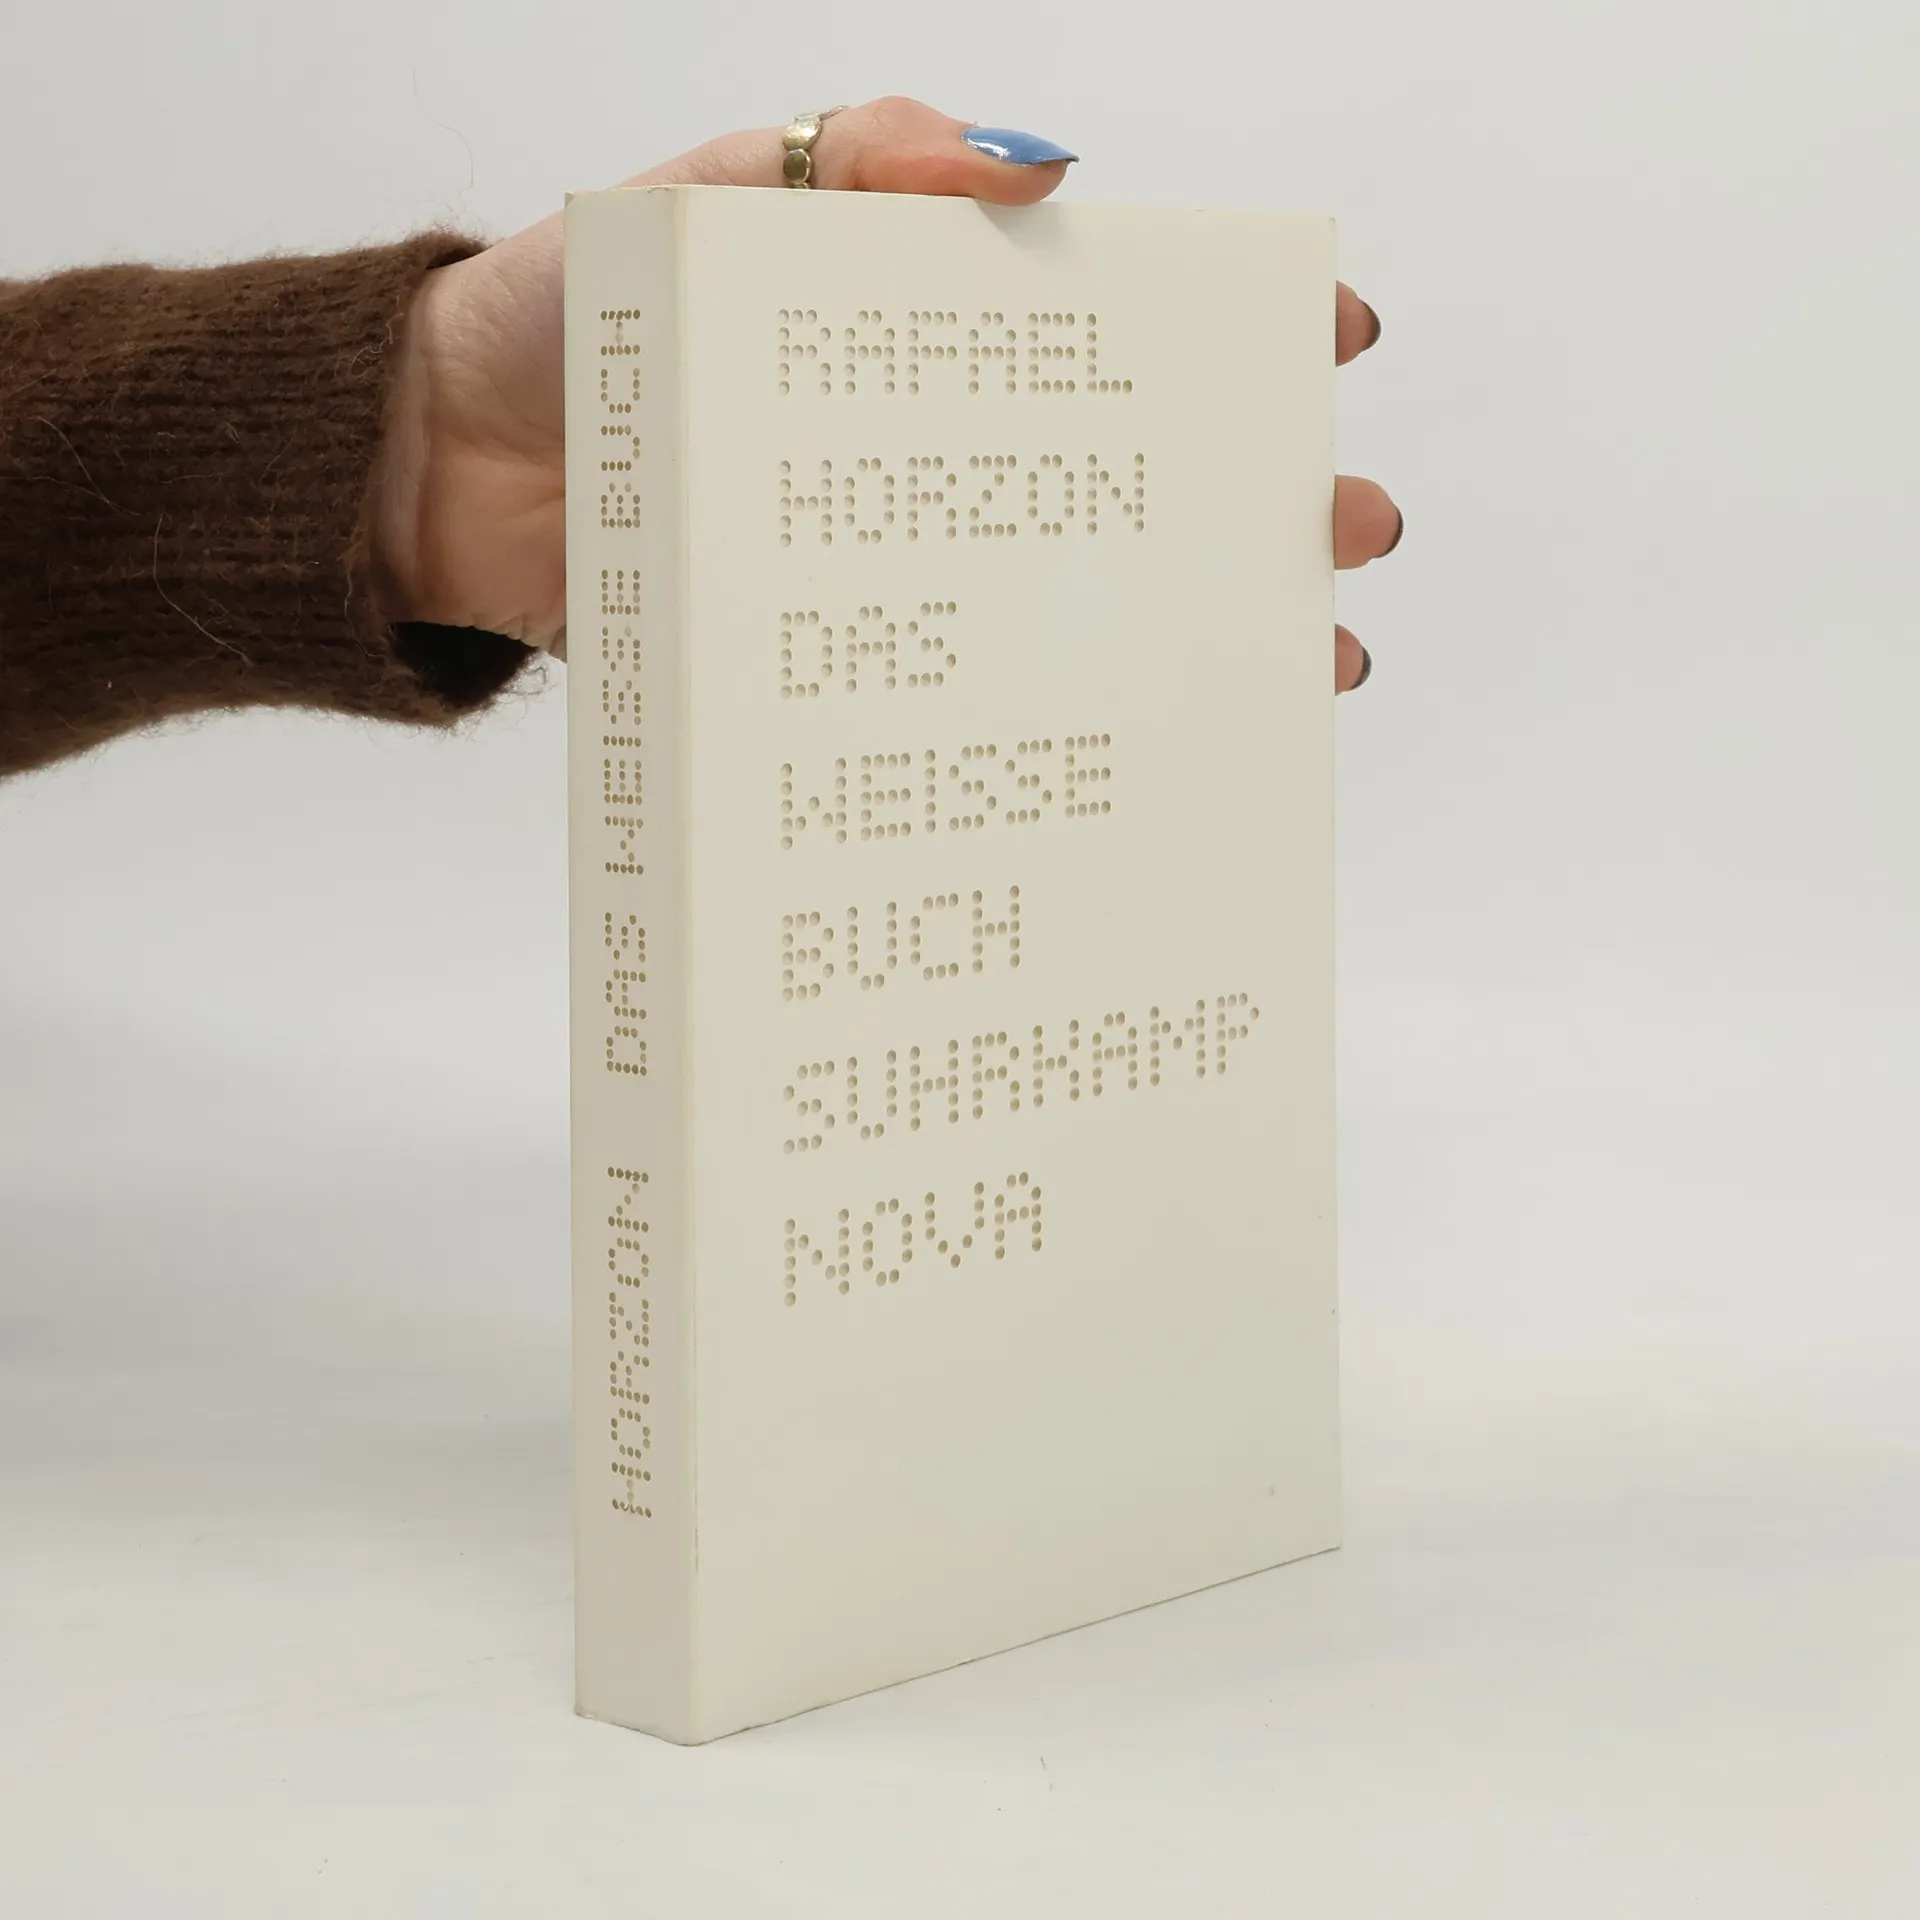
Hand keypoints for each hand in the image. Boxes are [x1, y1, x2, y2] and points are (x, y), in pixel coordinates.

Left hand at [371, 96, 1399, 691]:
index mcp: (908, 327)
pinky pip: (955, 689)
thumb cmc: (553, 323)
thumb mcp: (696, 202)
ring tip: (1291, 669)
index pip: (1100, 321)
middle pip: (1119, 474)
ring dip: (1185, 631)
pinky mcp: (824, 656)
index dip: (1222, 333)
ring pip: (1066, 595)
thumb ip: (852, 164)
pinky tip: (1117, 753)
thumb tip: (1035, 164)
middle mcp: (915, 448)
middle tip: (1345, 530)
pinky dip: (1043, 720)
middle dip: (1250, 500)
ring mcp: (880, 560)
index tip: (1327, 344)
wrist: (428, 479)